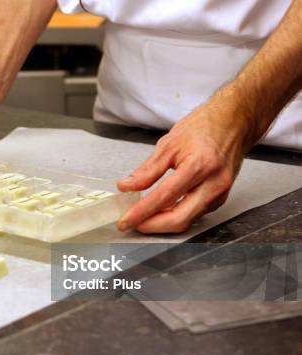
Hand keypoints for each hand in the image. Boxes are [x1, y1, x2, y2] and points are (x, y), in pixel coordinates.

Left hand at [116, 97, 253, 233]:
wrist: (234, 123)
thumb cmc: (204, 127)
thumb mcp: (169, 143)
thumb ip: (147, 169)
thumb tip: (127, 186)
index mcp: (200, 165)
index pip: (165, 196)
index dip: (142, 211)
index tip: (125, 220)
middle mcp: (214, 183)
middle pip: (179, 218)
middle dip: (152, 226)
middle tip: (131, 224)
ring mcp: (220, 193)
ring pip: (187, 220)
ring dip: (162, 223)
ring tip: (141, 217)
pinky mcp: (220, 199)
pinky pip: (194, 214)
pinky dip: (175, 215)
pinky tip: (160, 210)